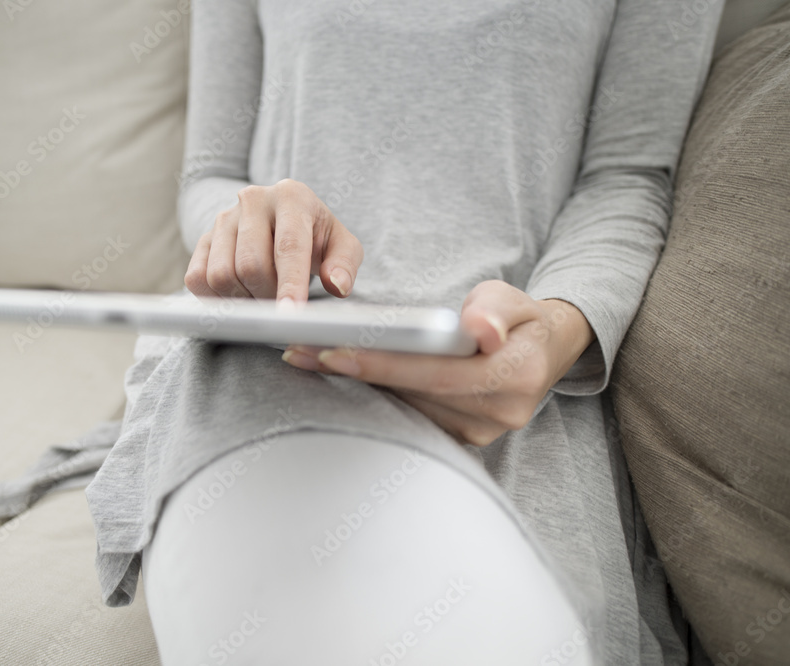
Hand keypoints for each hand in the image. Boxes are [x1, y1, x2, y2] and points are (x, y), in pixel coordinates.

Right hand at [184, 179, 363, 303]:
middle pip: (251, 265)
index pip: (288, 246)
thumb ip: (345, 264)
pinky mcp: (203, 239)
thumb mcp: (341, 245)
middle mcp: (253, 200)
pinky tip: (240, 294)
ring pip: (222, 275)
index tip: (290, 315)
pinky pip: (197, 279)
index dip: (290, 284)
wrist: (281, 223)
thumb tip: (337, 285)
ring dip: (243, 299)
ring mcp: (223, 219)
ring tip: (264, 296)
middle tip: (283, 304)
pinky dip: (217, 298)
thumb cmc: (315, 236)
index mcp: (291, 196)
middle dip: (268, 296)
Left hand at [281, 280, 595, 445]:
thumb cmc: (518, 318)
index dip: (383, 365)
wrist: (542, 352)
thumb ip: (495, 310)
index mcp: (515, 376)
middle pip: (412, 395)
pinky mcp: (461, 439)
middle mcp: (498, 414)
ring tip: (306, 358)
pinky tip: (338, 376)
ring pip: (404, 409)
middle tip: (299, 351)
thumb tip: (481, 330)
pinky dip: (374, 395)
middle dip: (354, 372)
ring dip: (355, 385)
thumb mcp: (512, 299)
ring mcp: (479, 434)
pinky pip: (409, 417)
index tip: (333, 352)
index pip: (437, 374)